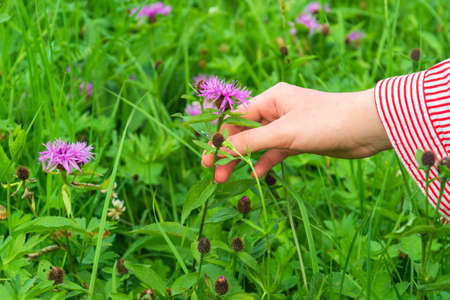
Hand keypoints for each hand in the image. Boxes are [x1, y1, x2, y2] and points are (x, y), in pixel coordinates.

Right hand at [202, 82, 391, 182]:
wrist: (366, 128)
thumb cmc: (325, 122)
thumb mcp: (284, 132)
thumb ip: (251, 142)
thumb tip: (222, 151)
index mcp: (270, 99)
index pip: (236, 119)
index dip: (219, 139)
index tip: (206, 159)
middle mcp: (276, 110)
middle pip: (244, 133)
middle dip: (229, 153)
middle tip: (215, 175)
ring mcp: (287, 127)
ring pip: (258, 145)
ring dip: (244, 161)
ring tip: (228, 179)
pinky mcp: (298, 141)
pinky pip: (274, 153)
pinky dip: (265, 163)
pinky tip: (256, 176)